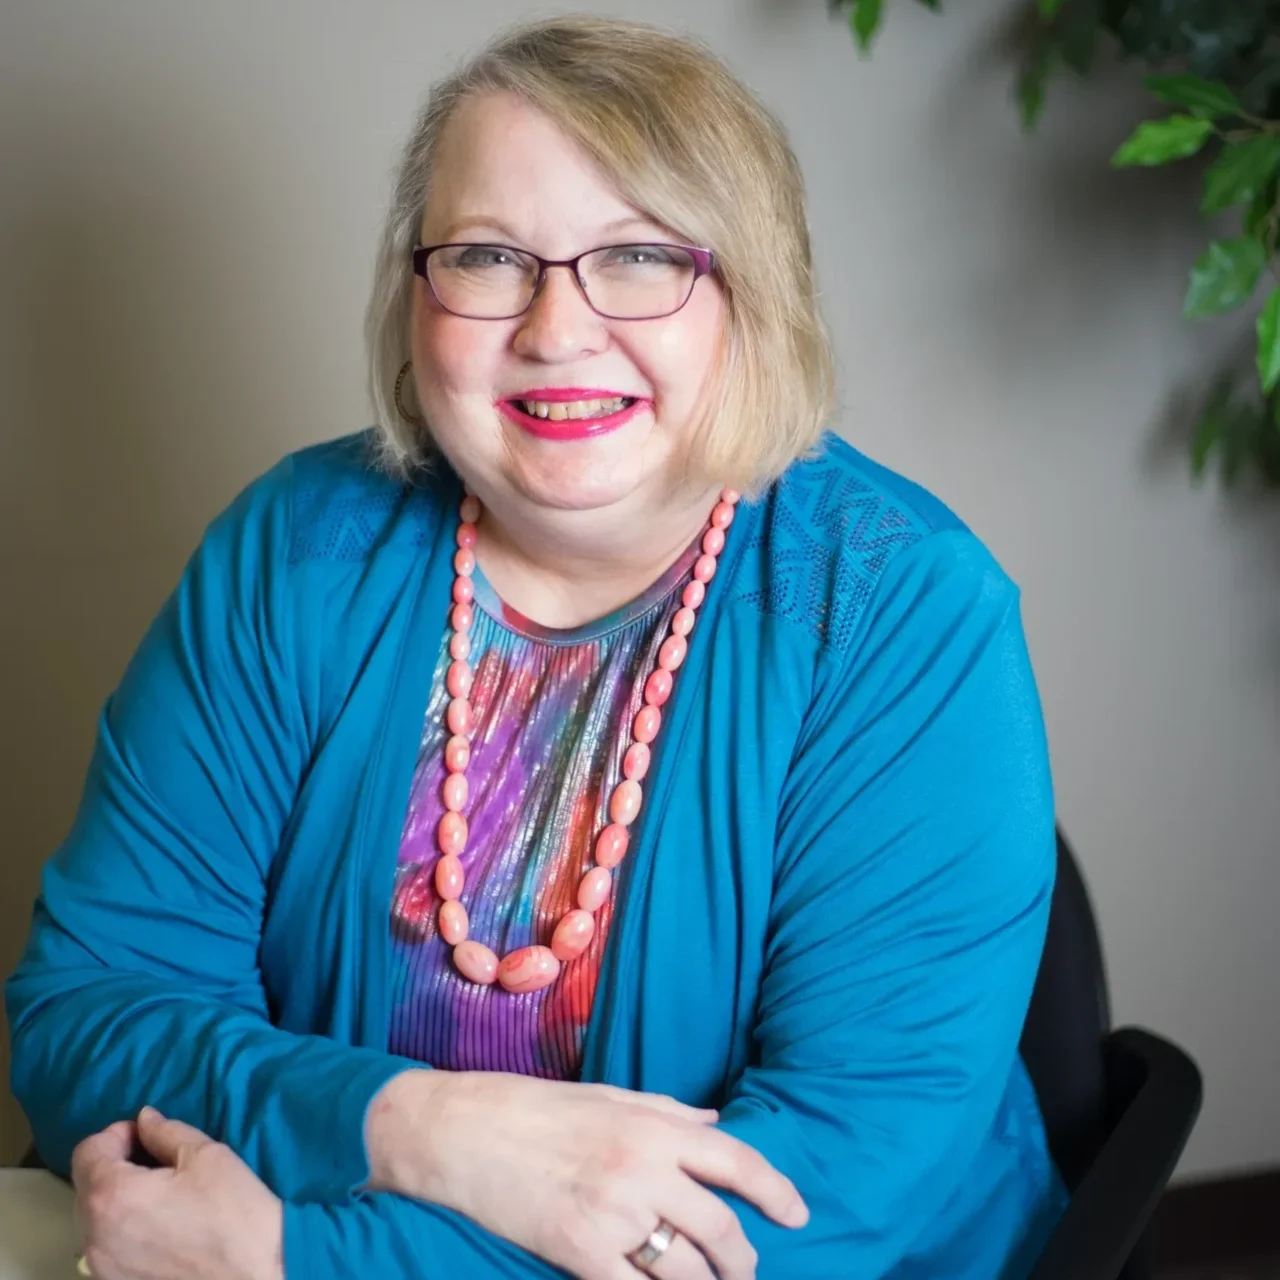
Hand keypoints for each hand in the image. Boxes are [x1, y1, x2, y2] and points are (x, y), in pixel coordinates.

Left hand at [72, 1107, 282, 1279]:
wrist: (257, 1276)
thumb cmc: (234, 1212)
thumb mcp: (206, 1156)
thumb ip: (165, 1132)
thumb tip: (144, 1119)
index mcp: (112, 1196)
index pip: (87, 1152)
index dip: (117, 1134)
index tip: (146, 1136)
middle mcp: (93, 1237)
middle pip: (87, 1186)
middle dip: (116, 1167)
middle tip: (157, 1164)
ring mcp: (102, 1270)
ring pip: (95, 1221)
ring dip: (118, 1201)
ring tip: (161, 1200)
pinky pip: (107, 1250)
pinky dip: (124, 1233)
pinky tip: (161, 1232)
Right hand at [365, 1071, 807, 1279]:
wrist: (464, 1130)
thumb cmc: (536, 1106)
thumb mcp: (609, 1094)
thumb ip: (669, 1110)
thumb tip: (718, 1122)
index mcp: (653, 1126)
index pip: (736, 1161)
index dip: (776, 1191)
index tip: (796, 1214)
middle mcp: (643, 1169)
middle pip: (721, 1227)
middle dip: (745, 1260)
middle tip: (747, 1272)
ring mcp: (612, 1214)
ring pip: (688, 1271)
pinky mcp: (579, 1252)